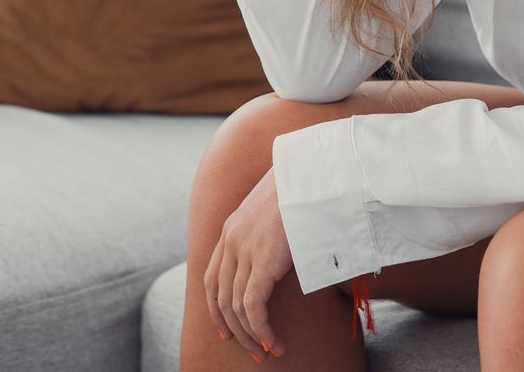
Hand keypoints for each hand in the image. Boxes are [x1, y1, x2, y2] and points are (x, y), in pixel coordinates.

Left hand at [205, 167, 292, 360]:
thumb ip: (272, 231)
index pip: (211, 277)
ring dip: (252, 335)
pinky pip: (252, 306)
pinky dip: (261, 329)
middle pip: (219, 297)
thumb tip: (285, 251)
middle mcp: (231, 240)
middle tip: (251, 348)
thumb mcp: (278, 210)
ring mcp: (244, 250)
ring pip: (236, 306)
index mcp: (232, 228)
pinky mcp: (261, 260)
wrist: (312, 172)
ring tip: (269, 350)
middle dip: (232, 328)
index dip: (216, 307)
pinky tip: (274, 342)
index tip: (227, 328)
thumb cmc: (304, 188)